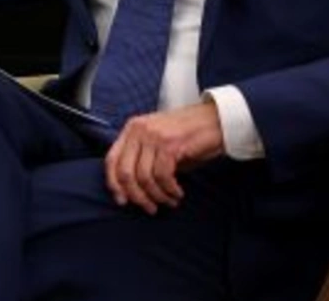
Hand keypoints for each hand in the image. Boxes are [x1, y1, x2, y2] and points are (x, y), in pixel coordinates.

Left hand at [104, 101, 224, 213]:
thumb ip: (144, 159)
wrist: (216, 120)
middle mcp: (138, 130)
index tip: (122, 200)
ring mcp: (153, 136)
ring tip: (169, 200)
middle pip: (125, 172)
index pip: (111, 160)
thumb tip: (133, 190)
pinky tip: (177, 193)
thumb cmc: (189, 134)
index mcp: (132, 129)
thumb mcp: (159, 142)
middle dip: (137, 196)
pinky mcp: (169, 144)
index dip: (114, 184)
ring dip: (157, 195)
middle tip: (150, 207)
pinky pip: (162, 175)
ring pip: (144, 177)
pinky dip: (169, 189)